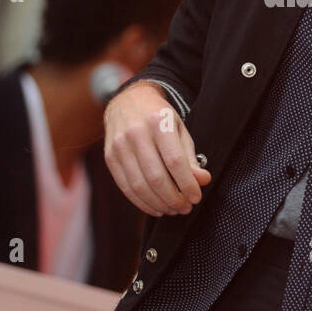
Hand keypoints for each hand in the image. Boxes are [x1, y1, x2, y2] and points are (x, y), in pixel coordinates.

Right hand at [103, 82, 210, 217]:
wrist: (128, 101)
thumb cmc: (159, 116)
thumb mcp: (179, 129)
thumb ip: (190, 156)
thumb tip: (202, 181)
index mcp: (158, 122)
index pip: (175, 161)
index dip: (187, 184)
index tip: (196, 197)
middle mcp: (136, 133)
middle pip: (156, 177)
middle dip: (174, 198)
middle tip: (185, 207)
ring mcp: (119, 146)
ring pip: (140, 186)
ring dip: (159, 203)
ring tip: (173, 209)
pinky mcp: (110, 157)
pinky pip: (126, 187)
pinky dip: (142, 202)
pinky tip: (156, 207)